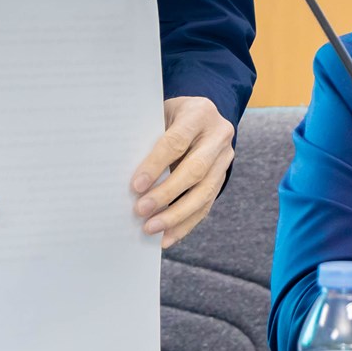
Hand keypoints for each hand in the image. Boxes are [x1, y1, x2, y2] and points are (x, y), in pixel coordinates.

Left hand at [131, 96, 234, 249]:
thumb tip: (126, 176)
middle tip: (140, 210)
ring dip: (176, 215)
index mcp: (200, 114)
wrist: (202, 114)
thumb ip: (149, 138)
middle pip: (195, 169)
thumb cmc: (170, 116)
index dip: (156, 164)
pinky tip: (167, 236)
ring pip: (205, 192)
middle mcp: (219, 135)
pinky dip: (186, 224)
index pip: (177, 141)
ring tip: (151, 228)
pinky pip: (207, 204)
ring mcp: (225, 158)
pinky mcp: (223, 177)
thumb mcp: (161, 114)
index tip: (136, 186)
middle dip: (167, 193)